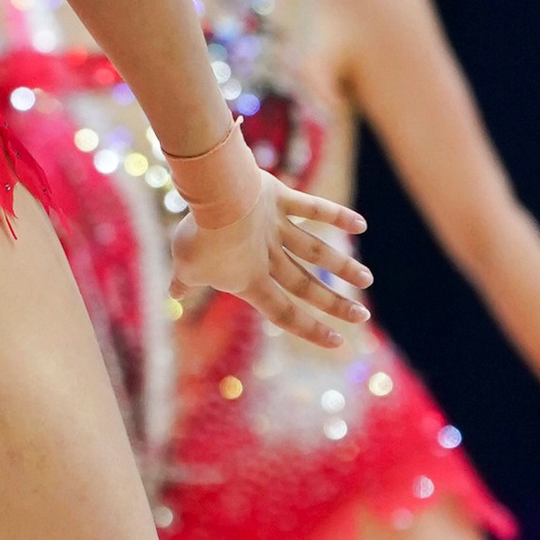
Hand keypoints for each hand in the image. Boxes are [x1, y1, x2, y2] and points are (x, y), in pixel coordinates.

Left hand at [184, 171, 371, 350]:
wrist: (214, 197)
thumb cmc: (198, 237)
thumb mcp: (184, 265)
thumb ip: (183, 283)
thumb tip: (173, 296)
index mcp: (250, 279)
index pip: (283, 312)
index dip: (310, 329)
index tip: (337, 341)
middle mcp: (269, 257)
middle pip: (306, 285)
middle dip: (335, 303)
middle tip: (362, 316)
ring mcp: (278, 228)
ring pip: (317, 251)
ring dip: (343, 266)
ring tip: (366, 280)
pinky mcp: (281, 199)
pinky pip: (314, 208)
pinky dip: (337, 216)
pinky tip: (361, 225)